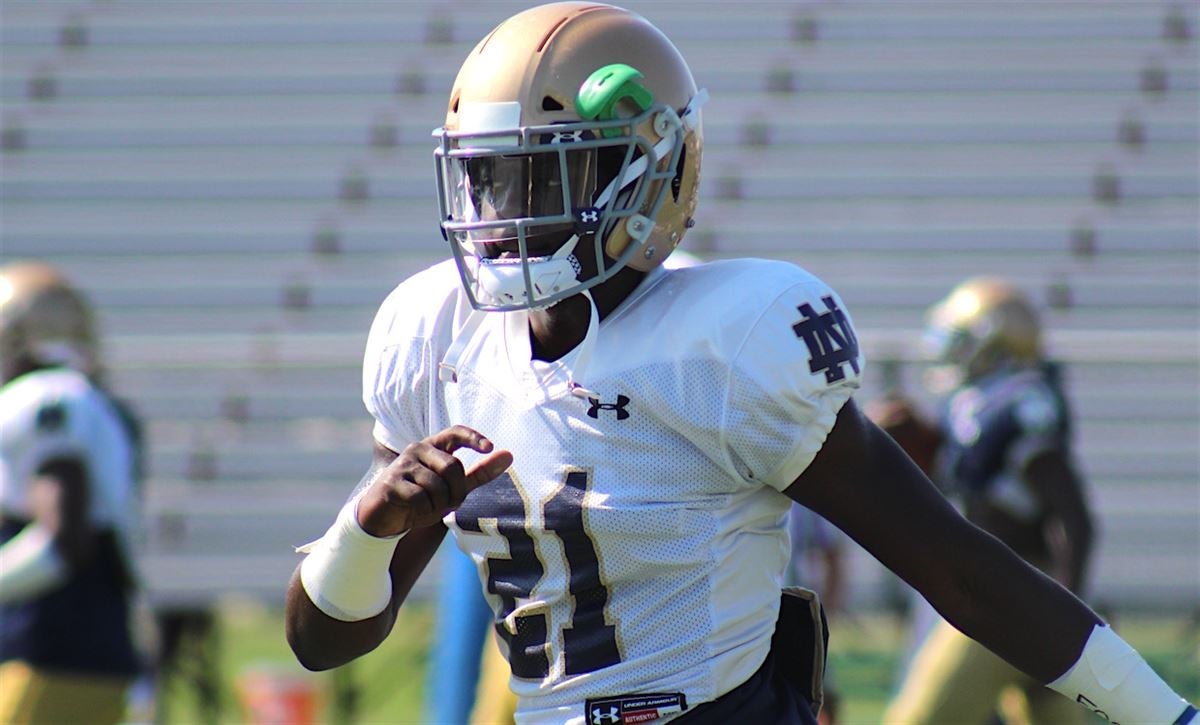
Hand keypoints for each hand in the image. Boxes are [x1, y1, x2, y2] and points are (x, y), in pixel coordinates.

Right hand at [356, 426, 512, 536]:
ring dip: (439, 504)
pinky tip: (414, 511)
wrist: (383, 518)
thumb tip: (509, 455)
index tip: (489, 447)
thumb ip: (480, 472)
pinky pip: (420, 498)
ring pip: (437, 485)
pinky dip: (423, 511)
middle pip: (452, 467)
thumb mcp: (453, 487)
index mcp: (433, 447)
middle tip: (448, 504)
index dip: (473, 437)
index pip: (455, 432)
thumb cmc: (421, 498)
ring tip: (428, 508)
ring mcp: (402, 466)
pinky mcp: (391, 484)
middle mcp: (416, 450)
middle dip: (456, 492)